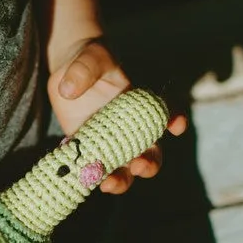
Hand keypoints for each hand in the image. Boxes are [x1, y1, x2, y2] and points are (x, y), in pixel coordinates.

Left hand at [48, 40, 186, 193]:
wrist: (67, 73)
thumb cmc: (86, 60)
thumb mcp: (88, 58)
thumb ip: (83, 70)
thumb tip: (68, 90)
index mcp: (140, 105)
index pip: (165, 114)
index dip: (174, 121)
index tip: (175, 126)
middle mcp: (129, 128)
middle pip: (149, 153)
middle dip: (149, 163)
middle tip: (138, 165)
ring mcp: (108, 141)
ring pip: (122, 168)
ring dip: (120, 180)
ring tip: (107, 184)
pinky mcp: (86, 148)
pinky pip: (91, 167)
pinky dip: (88, 177)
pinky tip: (81, 181)